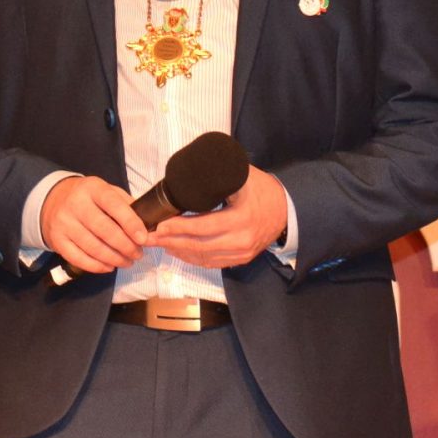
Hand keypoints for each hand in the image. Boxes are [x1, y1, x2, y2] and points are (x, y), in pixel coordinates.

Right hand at [42, 175, 145, 274]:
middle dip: (126, 246)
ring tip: (127, 262)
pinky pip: (79, 258)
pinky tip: (109, 267)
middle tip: (138, 254)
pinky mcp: (57, 241)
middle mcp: (76, 204)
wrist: (52, 200)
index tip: (143, 239)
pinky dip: (97, 266)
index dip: (131, 223)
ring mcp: (64, 223)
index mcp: (93, 188)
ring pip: (93, 247)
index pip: (114, 205)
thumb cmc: (88, 197)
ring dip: (114, 259)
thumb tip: (146, 226)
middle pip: (104, 230)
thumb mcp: (107, 191)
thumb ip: (126, 204)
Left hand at [151, 168, 287, 268]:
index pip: (203, 227)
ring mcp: (241, 254)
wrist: (287, 209)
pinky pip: (211, 263)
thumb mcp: (242, 176)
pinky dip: (192, 258)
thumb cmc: (261, 188)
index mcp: (241, 219)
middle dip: (171, 241)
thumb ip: (218, 176)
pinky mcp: (240, 260)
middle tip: (150, 236)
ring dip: (178, 251)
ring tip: (159, 243)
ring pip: (203, 257)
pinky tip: (178, 250)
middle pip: (199, 245)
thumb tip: (189, 173)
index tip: (160, 225)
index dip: (179, 228)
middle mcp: (241, 241)